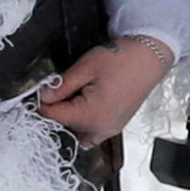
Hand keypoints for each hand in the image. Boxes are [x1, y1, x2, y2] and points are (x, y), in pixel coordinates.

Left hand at [34, 36, 173, 144]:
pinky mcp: (117, 125)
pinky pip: (93, 132)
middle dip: (56, 113)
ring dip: (70, 120)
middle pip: (65, 129)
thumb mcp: (86, 67)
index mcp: (91, 116)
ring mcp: (111, 129)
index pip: (54, 117)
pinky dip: (83, 122)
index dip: (42, 105)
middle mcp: (101, 129)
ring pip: (79, 134)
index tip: (39, 92)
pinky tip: (83, 103)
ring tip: (69, 99)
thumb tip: (42, 97)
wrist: (150, 56)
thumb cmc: (120, 59)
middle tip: (53, 93)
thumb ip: (61, 85)